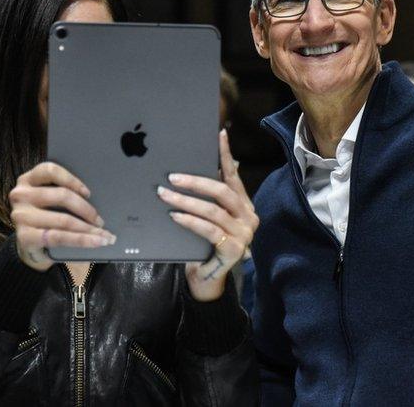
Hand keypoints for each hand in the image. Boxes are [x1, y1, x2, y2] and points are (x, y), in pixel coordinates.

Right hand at [9, 162, 116, 270]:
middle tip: (101, 221)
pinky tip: (95, 242)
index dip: (72, 180)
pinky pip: (59, 237)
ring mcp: (21, 216)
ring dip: (88, 229)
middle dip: (86, 209)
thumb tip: (96, 197)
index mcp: (28, 180)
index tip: (88, 193)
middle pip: (61, 195)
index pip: (50, 170)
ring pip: (63, 220)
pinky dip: (81, 240)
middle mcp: (21, 195)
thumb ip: (62, 193)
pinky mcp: (24, 236)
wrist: (27, 244)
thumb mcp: (48, 200)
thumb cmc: (44, 217)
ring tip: (104, 235)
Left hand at [157, 130, 258, 300]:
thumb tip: (188, 171)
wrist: (208, 278)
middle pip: (222, 191)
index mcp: (244, 205)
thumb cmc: (205, 244)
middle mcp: (248, 217)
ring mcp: (244, 234)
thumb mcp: (209, 218)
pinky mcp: (233, 249)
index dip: (225, 155)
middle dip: (196, 182)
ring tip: (165, 195)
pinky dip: (189, 220)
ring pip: (212, 210)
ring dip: (185, 201)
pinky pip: (208, 229)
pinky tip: (175, 215)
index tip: (219, 134)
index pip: (233, 176)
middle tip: (172, 177)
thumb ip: (208, 199)